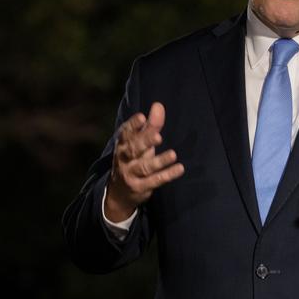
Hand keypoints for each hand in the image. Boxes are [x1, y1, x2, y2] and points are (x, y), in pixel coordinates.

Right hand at [105, 102, 184, 221]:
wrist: (119, 192)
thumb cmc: (133, 159)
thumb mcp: (139, 142)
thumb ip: (150, 125)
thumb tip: (158, 105)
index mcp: (123, 144)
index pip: (126, 133)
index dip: (133, 125)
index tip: (141, 117)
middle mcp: (124, 159)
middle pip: (134, 149)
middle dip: (145, 142)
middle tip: (158, 136)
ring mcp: (131, 174)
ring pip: (145, 167)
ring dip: (159, 161)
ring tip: (173, 154)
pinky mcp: (141, 187)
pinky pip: (155, 180)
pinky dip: (167, 175)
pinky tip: (179, 168)